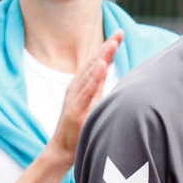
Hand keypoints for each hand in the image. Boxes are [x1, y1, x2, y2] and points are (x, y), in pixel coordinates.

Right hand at [47, 32, 122, 160]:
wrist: (62, 150)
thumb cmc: (80, 129)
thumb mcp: (93, 106)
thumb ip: (100, 92)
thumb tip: (116, 82)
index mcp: (83, 85)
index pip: (96, 62)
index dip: (107, 48)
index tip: (119, 33)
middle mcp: (77, 87)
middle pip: (93, 62)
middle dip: (107, 46)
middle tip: (120, 32)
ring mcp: (75, 97)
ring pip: (90, 72)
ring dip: (101, 56)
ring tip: (113, 43)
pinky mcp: (75, 108)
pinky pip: (86, 90)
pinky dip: (94, 76)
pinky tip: (101, 65)